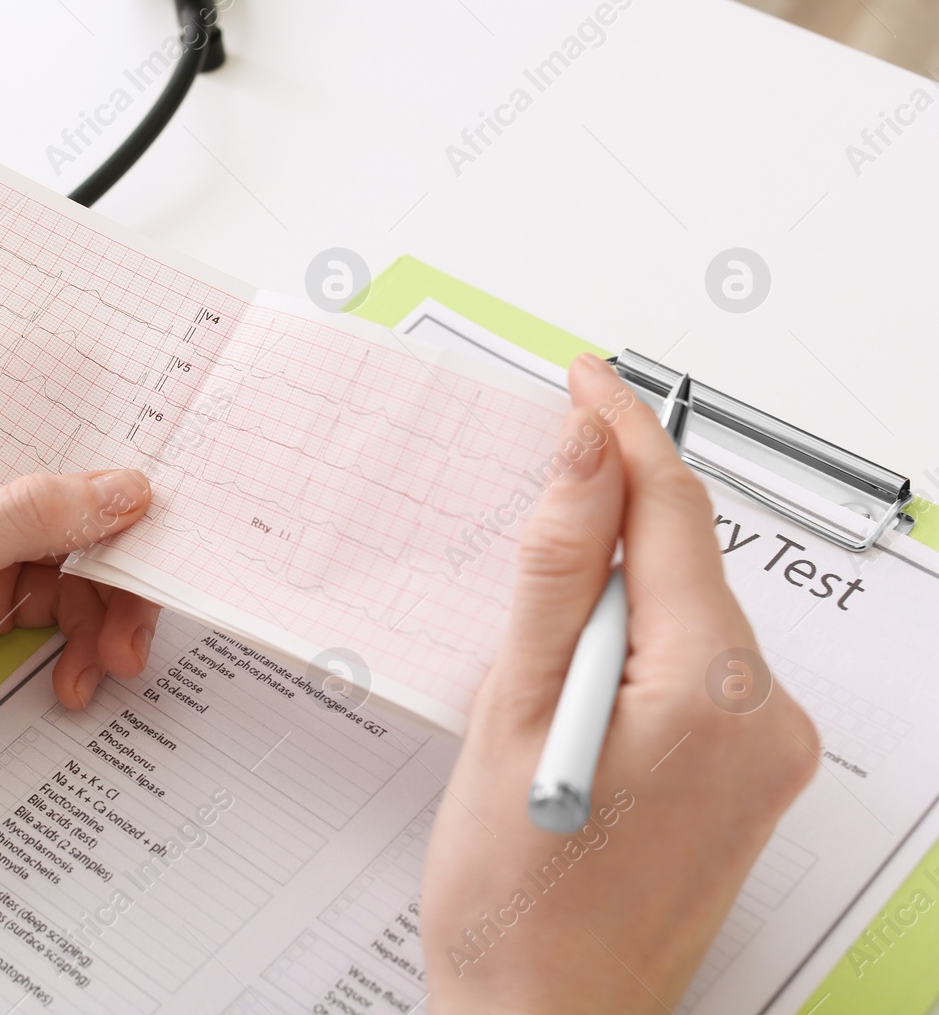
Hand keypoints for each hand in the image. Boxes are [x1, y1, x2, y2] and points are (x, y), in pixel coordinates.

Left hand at [0, 419, 159, 778]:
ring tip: (105, 665)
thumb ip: (25, 521)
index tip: (165, 484)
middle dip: (110, 564)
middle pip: (64, 510)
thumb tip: (121, 488)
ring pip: (63, 573)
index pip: (35, 429)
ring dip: (96, 618)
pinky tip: (69, 682)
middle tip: (135, 617)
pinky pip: (41, 625)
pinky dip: (67, 652)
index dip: (104, 451)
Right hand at [420, 354, 819, 1013]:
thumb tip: (583, 457)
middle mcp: (764, 717)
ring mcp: (766, 753)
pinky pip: (694, 668)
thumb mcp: (509, 714)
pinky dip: (634, 642)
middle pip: (686, 559)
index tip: (584, 377)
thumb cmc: (517, 898)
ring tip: (531, 624)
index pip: (671, 511)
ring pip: (686, 612)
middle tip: (535, 474)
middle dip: (612, 509)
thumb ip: (552, 572)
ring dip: (615, 585)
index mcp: (709, 690)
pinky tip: (571, 676)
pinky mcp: (750, 777)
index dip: (622, 429)